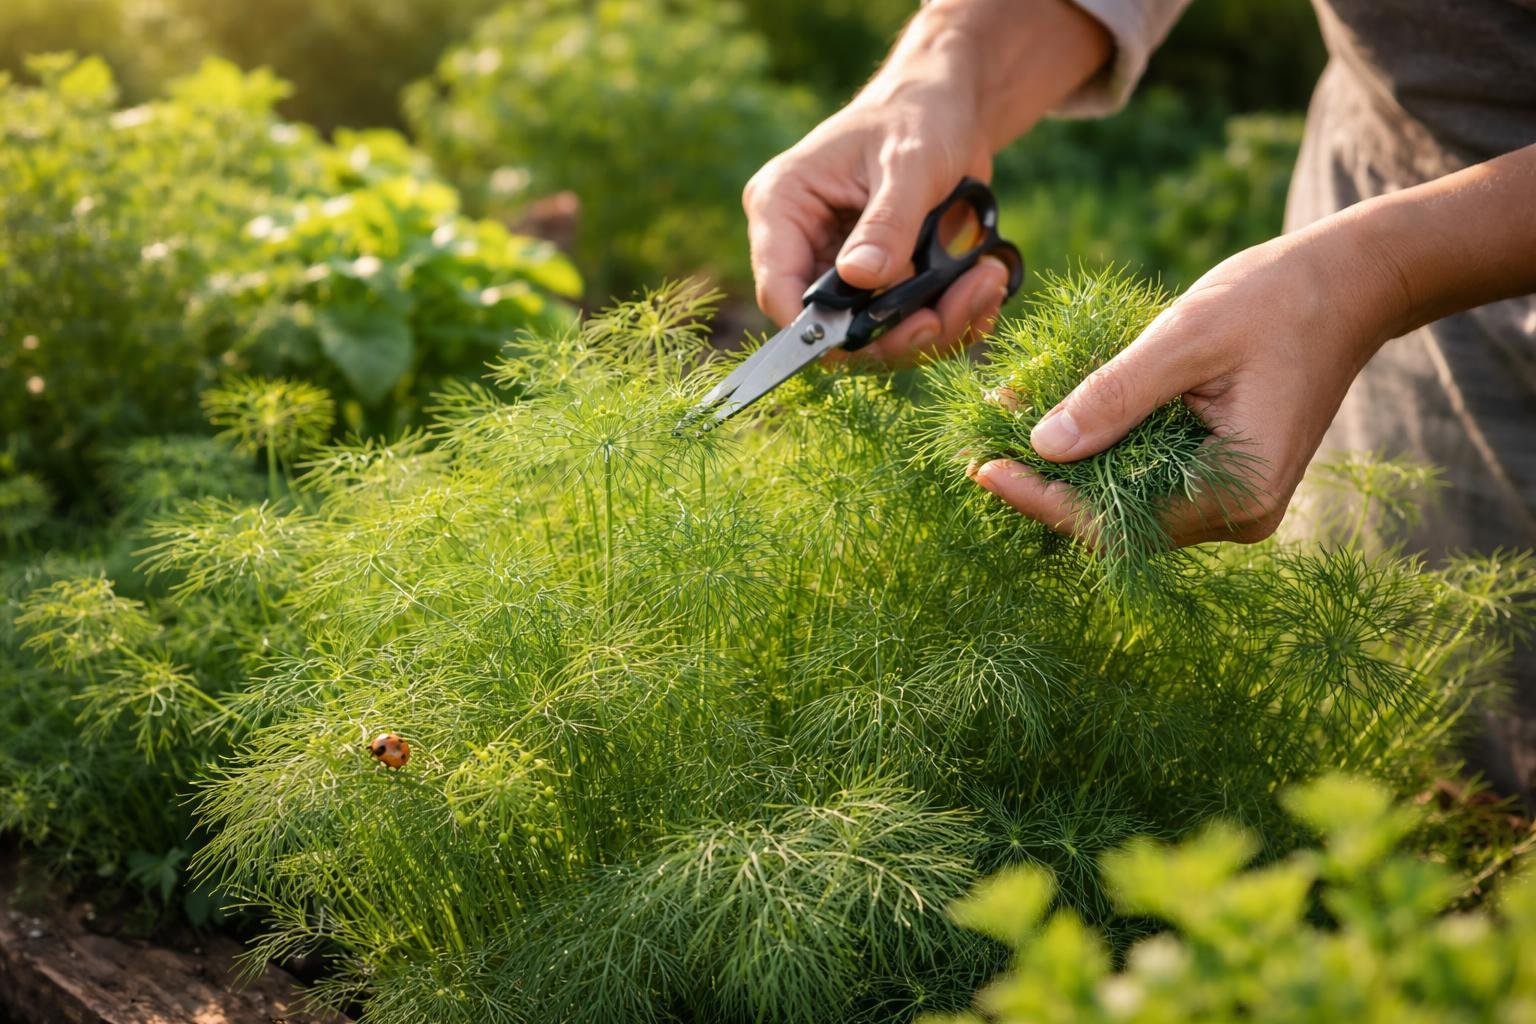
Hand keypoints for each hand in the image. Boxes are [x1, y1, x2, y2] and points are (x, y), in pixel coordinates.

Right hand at [741, 0, 1109, 367]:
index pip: (778, 289)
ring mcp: (844, 271)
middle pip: (833, 328)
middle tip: (949, 312)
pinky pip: (911, 325)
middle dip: (895, 333)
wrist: (950, 109)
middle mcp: (806, 248)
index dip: (815, 330)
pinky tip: (986, 284)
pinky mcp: (882, 285)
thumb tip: (862, 278)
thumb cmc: (919, 115)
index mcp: (783, 208)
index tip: (871, 336)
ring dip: (938, 324)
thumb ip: (888, 222)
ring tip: (987, 281)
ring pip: (878, 336)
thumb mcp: (909, 161)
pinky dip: (955, 317)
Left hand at [971, 229, 1404, 545]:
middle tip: (979, 450)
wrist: (1349, 283)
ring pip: (1125, 502)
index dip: (1042, 500)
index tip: (982, 469)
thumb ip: (1115, 394)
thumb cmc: (1277, 299)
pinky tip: (1052, 418)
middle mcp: (1235, 514)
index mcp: (1237, 492)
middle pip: (1115, 522)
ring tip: (1004, 430)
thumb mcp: (1186, 338)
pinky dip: (1099, 450)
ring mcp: (1229, 500)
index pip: (1115, 522)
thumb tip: (1043, 445)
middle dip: (1047, 486)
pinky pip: (1145, 477)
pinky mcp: (1219, 476)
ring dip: (1067, 469)